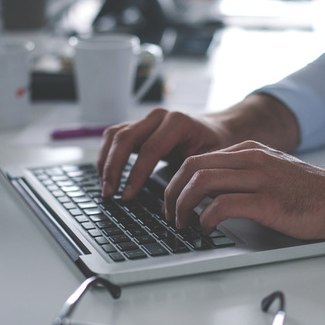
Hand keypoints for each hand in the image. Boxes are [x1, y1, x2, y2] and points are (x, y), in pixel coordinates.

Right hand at [97, 108, 231, 199]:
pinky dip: (107, 155)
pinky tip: (106, 175)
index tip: (127, 196)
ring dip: (105, 161)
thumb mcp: (213, 161)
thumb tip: (172, 207)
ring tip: (105, 187)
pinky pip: (115, 137)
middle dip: (113, 168)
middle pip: (125, 138)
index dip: (136, 174)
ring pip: (115, 135)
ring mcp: (147, 119)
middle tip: (109, 194)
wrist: (219, 129)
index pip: (150, 149)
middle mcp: (159, 117)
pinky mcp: (139, 126)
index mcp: (179, 122)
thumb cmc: (217, 146)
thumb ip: (193, 178)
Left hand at [163, 141, 324, 240]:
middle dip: (171, 192)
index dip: (177, 182)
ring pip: (201, 182)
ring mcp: (260, 178)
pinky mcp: (268, 201)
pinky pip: (222, 204)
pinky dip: (205, 218)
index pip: (198, 159)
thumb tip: (211, 193)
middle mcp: (251, 159)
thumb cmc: (310, 193)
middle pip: (192, 167)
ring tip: (182, 223)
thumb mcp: (273, 172)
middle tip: (169, 214)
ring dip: (182, 205)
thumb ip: (245, 174)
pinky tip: (205, 229)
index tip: (171, 201)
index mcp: (250, 151)